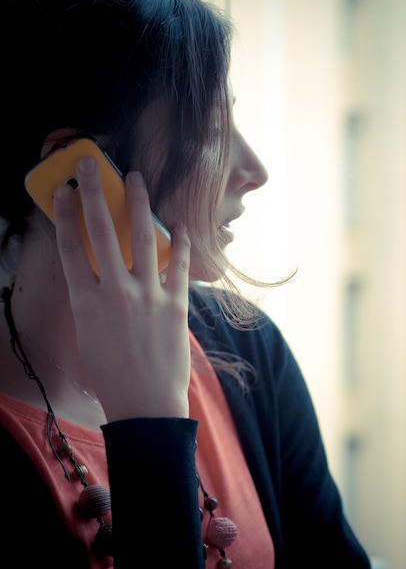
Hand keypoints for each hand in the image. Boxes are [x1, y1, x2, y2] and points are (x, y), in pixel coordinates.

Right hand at [53, 157, 190, 421]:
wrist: (145, 404)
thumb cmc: (111, 375)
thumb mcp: (89, 334)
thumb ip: (93, 299)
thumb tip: (101, 272)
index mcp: (86, 301)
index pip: (71, 246)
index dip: (66, 214)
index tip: (65, 190)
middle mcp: (114, 291)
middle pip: (102, 231)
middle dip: (95, 192)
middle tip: (92, 164)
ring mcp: (147, 295)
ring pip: (141, 237)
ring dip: (139, 202)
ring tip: (138, 177)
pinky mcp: (175, 303)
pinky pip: (177, 264)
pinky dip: (178, 242)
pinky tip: (177, 223)